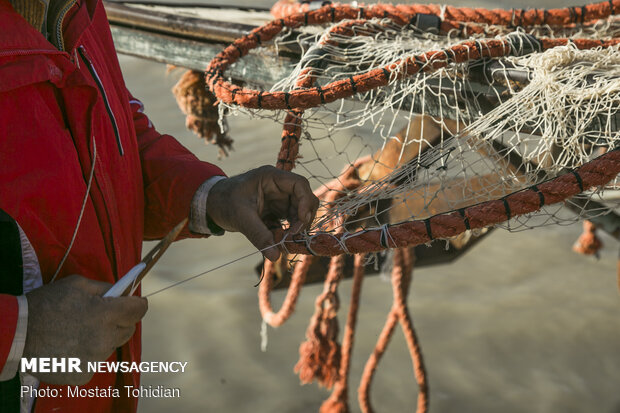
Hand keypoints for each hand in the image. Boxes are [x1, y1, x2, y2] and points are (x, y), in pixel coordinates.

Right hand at [23, 275, 147, 384]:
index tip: (135, 303)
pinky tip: (71, 346)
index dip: (137, 304)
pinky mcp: (83, 374)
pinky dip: (88, 355)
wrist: (18, 332)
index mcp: (106, 314)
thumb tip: (123, 291)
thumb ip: (106, 287)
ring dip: (103, 338)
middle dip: (120, 321)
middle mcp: (104, 338)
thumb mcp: (77, 284)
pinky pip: (95, 362)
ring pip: (111, 346)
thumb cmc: (47, 304)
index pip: (139, 310)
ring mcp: (94, 359)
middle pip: (128, 329)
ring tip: (79, 331)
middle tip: (102, 316)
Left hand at [206, 165, 318, 260]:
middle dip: (302, 219)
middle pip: (304, 200)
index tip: (302, 221)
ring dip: (295, 229)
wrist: (211, 205)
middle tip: (294, 236)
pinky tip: (278, 242)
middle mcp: (279, 186)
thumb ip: (259, 235)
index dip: (305, 202)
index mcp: (271, 177)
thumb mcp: (241, 218)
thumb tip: (276, 256)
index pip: (300, 184)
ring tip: (285, 242)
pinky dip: (287, 233)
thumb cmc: (223, 202)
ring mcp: (278, 199)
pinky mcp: (275, 211)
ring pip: (299, 213)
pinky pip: (289, 222)